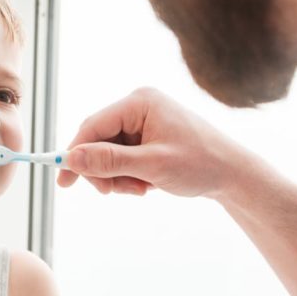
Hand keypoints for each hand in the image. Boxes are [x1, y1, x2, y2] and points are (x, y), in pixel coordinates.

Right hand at [58, 87, 239, 197]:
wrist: (233, 175)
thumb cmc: (200, 164)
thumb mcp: (151, 165)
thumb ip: (110, 161)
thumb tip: (71, 158)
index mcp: (140, 102)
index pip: (93, 126)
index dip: (75, 153)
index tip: (63, 180)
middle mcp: (139, 107)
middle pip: (98, 140)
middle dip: (103, 170)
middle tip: (112, 193)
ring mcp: (143, 122)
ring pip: (108, 154)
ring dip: (118, 177)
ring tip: (141, 190)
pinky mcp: (147, 137)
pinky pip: (122, 158)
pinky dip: (128, 176)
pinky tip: (147, 185)